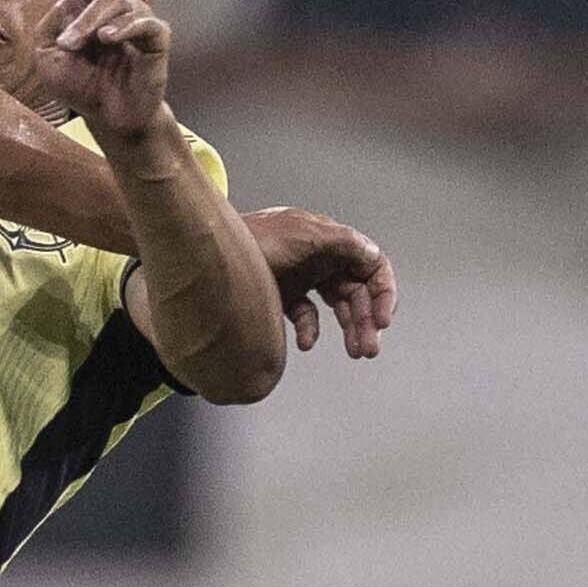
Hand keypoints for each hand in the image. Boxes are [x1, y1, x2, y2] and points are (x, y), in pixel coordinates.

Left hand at [33, 0, 172, 147]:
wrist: (111, 116)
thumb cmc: (81, 83)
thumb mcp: (49, 56)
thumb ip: (48, 27)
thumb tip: (65, 3)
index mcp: (88, 0)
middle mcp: (113, 1)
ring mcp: (137, 18)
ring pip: (112, 4)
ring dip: (87, 25)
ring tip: (73, 45)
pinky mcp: (157, 39)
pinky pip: (144, 24)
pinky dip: (124, 28)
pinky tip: (108, 38)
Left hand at [244, 205, 395, 357]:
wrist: (204, 257)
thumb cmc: (249, 239)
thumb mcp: (303, 235)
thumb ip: (342, 243)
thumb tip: (371, 254)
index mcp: (329, 239)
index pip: (371, 265)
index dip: (383, 292)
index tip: (382, 321)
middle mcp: (318, 256)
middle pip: (355, 291)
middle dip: (365, 320)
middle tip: (368, 349)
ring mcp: (300, 275)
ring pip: (335, 305)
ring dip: (348, 328)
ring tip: (354, 351)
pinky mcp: (281, 293)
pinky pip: (305, 315)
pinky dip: (310, 330)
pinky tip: (305, 343)